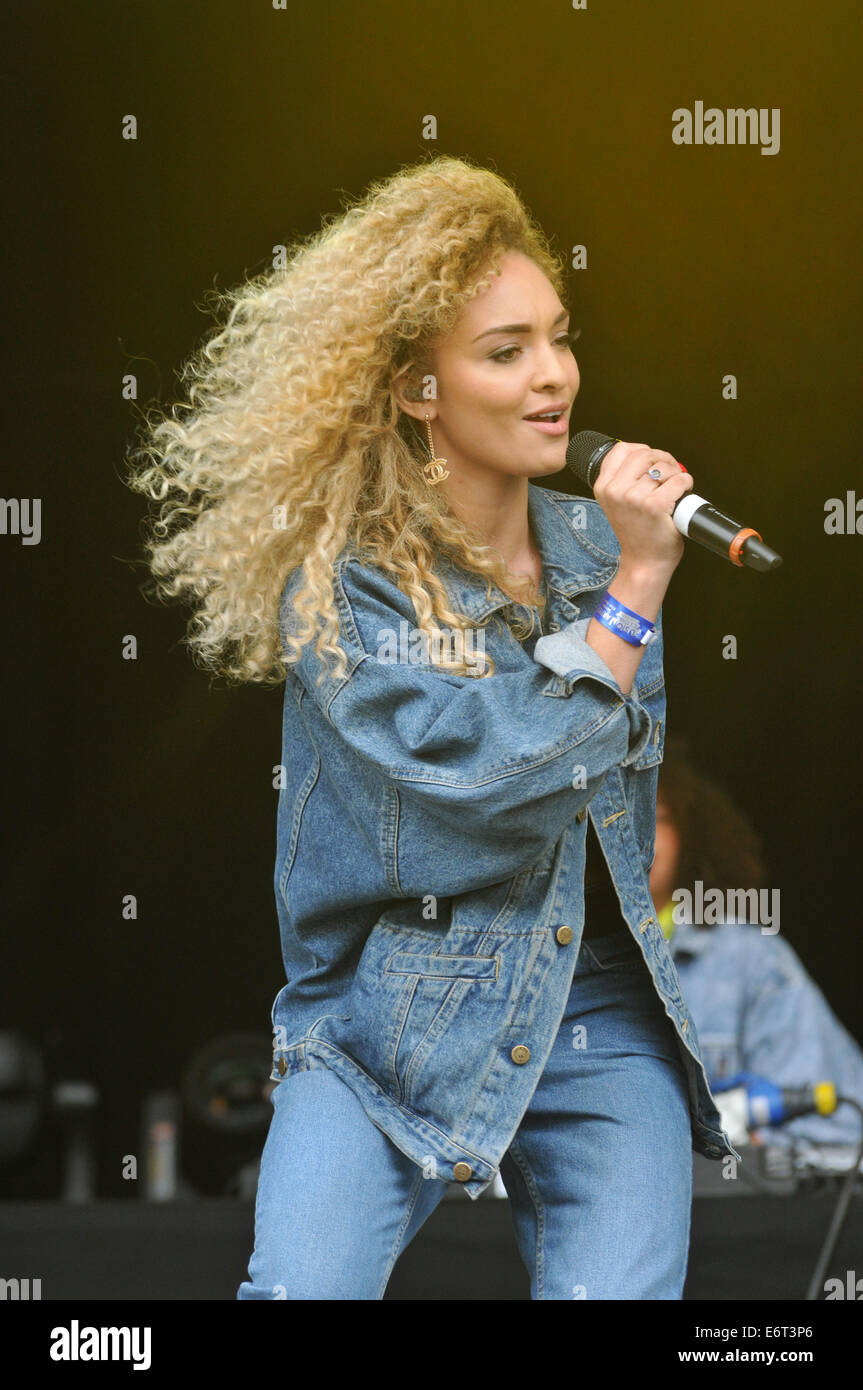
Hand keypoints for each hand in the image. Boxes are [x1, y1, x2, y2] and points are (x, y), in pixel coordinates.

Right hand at [594, 441, 694, 574]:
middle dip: (663, 460)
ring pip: (663, 467)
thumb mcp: (616, 502)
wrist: (644, 561)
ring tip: (674, 488)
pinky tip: (681, 495)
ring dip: (676, 474)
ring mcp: (633, 498)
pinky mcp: (654, 506)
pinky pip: (679, 480)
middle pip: (645, 454)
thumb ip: (623, 478)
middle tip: (670, 474)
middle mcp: (615, 490)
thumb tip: (648, 455)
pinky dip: (686, 485)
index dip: (643, 451)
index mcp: (603, 486)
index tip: (652, 462)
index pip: (622, 449)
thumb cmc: (636, 532)